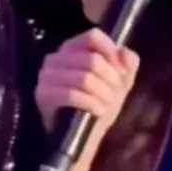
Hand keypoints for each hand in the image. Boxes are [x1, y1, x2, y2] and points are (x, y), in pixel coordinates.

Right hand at [36, 28, 138, 163]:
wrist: (83, 133)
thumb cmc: (100, 100)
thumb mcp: (121, 79)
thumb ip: (128, 62)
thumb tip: (124, 53)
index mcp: (73, 47)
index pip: (93, 37)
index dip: (111, 53)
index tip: (121, 71)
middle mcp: (55, 57)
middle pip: (92, 60)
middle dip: (111, 80)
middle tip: (115, 94)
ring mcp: (46, 76)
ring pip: (84, 78)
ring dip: (103, 94)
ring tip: (107, 104)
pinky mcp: (43, 95)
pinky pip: (72, 95)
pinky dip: (90, 104)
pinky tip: (98, 111)